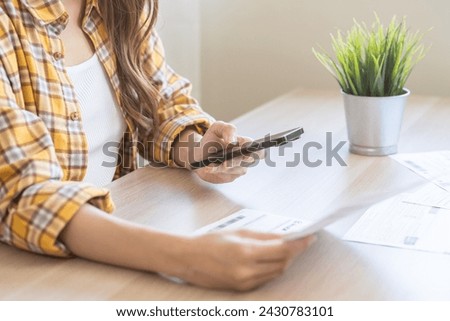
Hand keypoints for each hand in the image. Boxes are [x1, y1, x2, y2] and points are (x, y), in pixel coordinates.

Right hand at [177, 230, 316, 290]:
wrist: (188, 259)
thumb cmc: (210, 242)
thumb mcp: (238, 233)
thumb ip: (264, 236)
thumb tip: (286, 237)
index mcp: (245, 253)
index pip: (282, 250)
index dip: (299, 243)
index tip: (310, 236)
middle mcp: (246, 271)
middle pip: (282, 263)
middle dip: (294, 252)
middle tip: (302, 240)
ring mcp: (244, 283)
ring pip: (276, 272)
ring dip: (285, 260)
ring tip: (289, 248)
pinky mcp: (242, 289)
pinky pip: (265, 279)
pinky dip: (273, 268)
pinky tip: (274, 259)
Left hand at [194, 121, 259, 183]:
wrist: (200, 154)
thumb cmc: (212, 140)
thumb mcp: (218, 128)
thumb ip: (228, 130)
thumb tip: (232, 142)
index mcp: (246, 144)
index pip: (258, 149)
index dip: (254, 150)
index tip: (244, 148)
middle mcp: (245, 157)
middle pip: (248, 161)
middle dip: (238, 159)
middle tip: (229, 158)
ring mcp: (239, 168)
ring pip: (235, 168)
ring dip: (223, 165)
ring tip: (212, 162)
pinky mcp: (230, 177)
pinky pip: (224, 175)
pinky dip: (215, 170)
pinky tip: (208, 167)